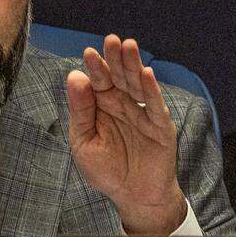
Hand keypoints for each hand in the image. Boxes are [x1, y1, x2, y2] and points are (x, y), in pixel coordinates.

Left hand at [67, 35, 186, 234]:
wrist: (133, 196)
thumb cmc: (106, 169)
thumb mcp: (84, 141)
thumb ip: (80, 111)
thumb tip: (75, 76)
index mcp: (101, 105)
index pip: (97, 81)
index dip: (94, 67)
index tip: (89, 53)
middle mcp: (123, 103)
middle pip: (118, 76)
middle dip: (115, 58)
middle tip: (111, 40)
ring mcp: (142, 112)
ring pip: (138, 84)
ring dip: (133, 65)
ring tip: (129, 45)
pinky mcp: (160, 126)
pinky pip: (155, 105)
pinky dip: (151, 90)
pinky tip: (146, 73)